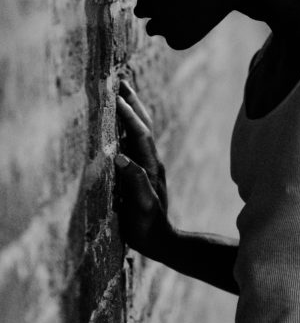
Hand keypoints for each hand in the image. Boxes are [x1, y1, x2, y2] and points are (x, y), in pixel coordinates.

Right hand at [114, 79, 172, 260]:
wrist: (162, 241)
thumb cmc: (147, 226)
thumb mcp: (141, 206)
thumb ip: (134, 182)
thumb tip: (120, 158)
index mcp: (150, 167)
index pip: (140, 134)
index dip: (128, 115)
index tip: (115, 96)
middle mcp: (152, 162)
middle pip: (144, 126)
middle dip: (133, 103)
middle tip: (119, 82)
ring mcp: (149, 166)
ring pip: (142, 131)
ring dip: (132, 110)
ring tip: (121, 94)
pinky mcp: (145, 172)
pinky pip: (138, 142)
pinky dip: (130, 126)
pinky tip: (121, 124)